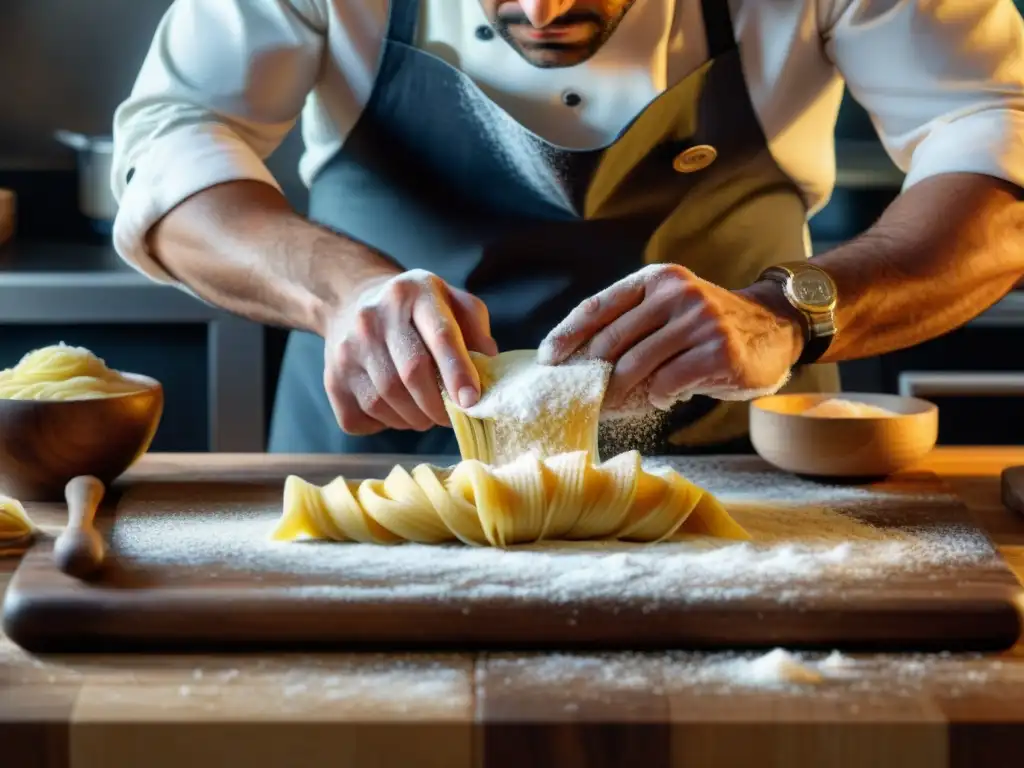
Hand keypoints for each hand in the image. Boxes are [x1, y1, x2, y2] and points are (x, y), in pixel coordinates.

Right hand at [323, 268, 497, 434]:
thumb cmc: (416, 308)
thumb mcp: (452, 302)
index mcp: (414, 293)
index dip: (458, 371)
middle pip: (411, 374)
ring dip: (414, 419)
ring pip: (385, 401)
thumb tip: (488, 369)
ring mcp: (347, 348)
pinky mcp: (332, 377)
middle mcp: (374, 317)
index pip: (439, 335)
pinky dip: (385, 425)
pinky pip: (361, 418)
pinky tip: (396, 411)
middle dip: (438, 406)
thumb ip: (476, 329)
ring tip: (426, 413)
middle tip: (452, 416)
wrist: (352, 300)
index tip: (471, 401)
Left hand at [538, 264, 803, 408]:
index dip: (568, 334)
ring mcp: (700, 321)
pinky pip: (669, 382)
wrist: (773, 327)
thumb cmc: (707, 327)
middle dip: (592, 374)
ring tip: (615, 405)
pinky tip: (664, 397)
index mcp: (656, 280)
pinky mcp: (719, 351)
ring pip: (637, 365)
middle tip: (581, 396)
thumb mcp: (669, 310)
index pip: (599, 306)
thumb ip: (632, 325)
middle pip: (613, 340)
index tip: (549, 359)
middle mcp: (677, 294)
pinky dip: (659, 395)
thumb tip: (578, 361)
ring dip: (620, 392)